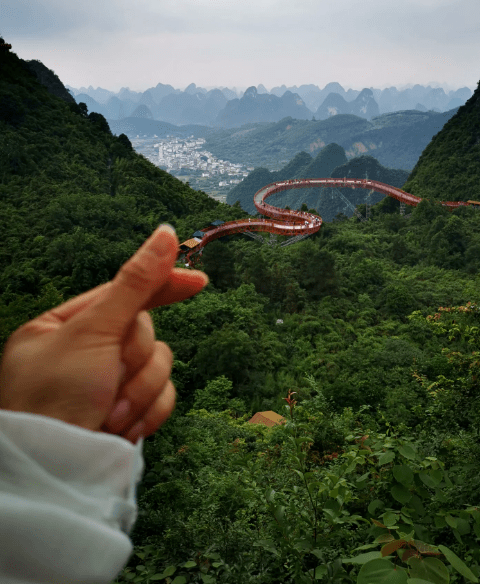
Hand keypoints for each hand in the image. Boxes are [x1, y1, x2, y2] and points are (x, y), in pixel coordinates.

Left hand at [0, 224, 207, 443]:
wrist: (50, 476)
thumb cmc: (53, 399)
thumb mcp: (93, 331)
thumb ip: (136, 283)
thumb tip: (167, 233)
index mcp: (64, 326)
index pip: (124, 292)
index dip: (162, 283)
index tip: (200, 281)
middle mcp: (86, 352)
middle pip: (146, 332)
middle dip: (133, 360)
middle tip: (107, 379)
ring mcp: (106, 385)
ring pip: (159, 366)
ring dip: (138, 392)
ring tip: (109, 415)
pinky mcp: (126, 413)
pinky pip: (162, 398)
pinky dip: (146, 414)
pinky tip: (120, 430)